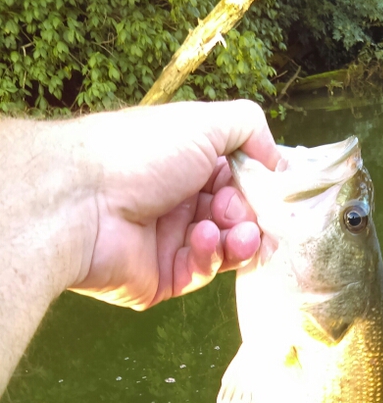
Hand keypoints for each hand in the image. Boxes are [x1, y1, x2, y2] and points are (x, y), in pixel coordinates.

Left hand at [69, 100, 279, 309]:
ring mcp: (170, 243)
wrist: (82, 202)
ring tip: (235, 234)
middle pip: (237, 219)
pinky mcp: (163, 279)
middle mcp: (179, 202)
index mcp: (187, 165)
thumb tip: (280, 162)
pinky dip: (207, 256)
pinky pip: (200, 273)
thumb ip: (249, 129)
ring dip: (238, 241)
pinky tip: (200, 239)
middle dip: (249, 217)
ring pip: (225, 250)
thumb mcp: (203, 123)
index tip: (270, 191)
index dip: (258, 189)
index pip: (239, 182)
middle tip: (237, 213)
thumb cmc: (140, 154)